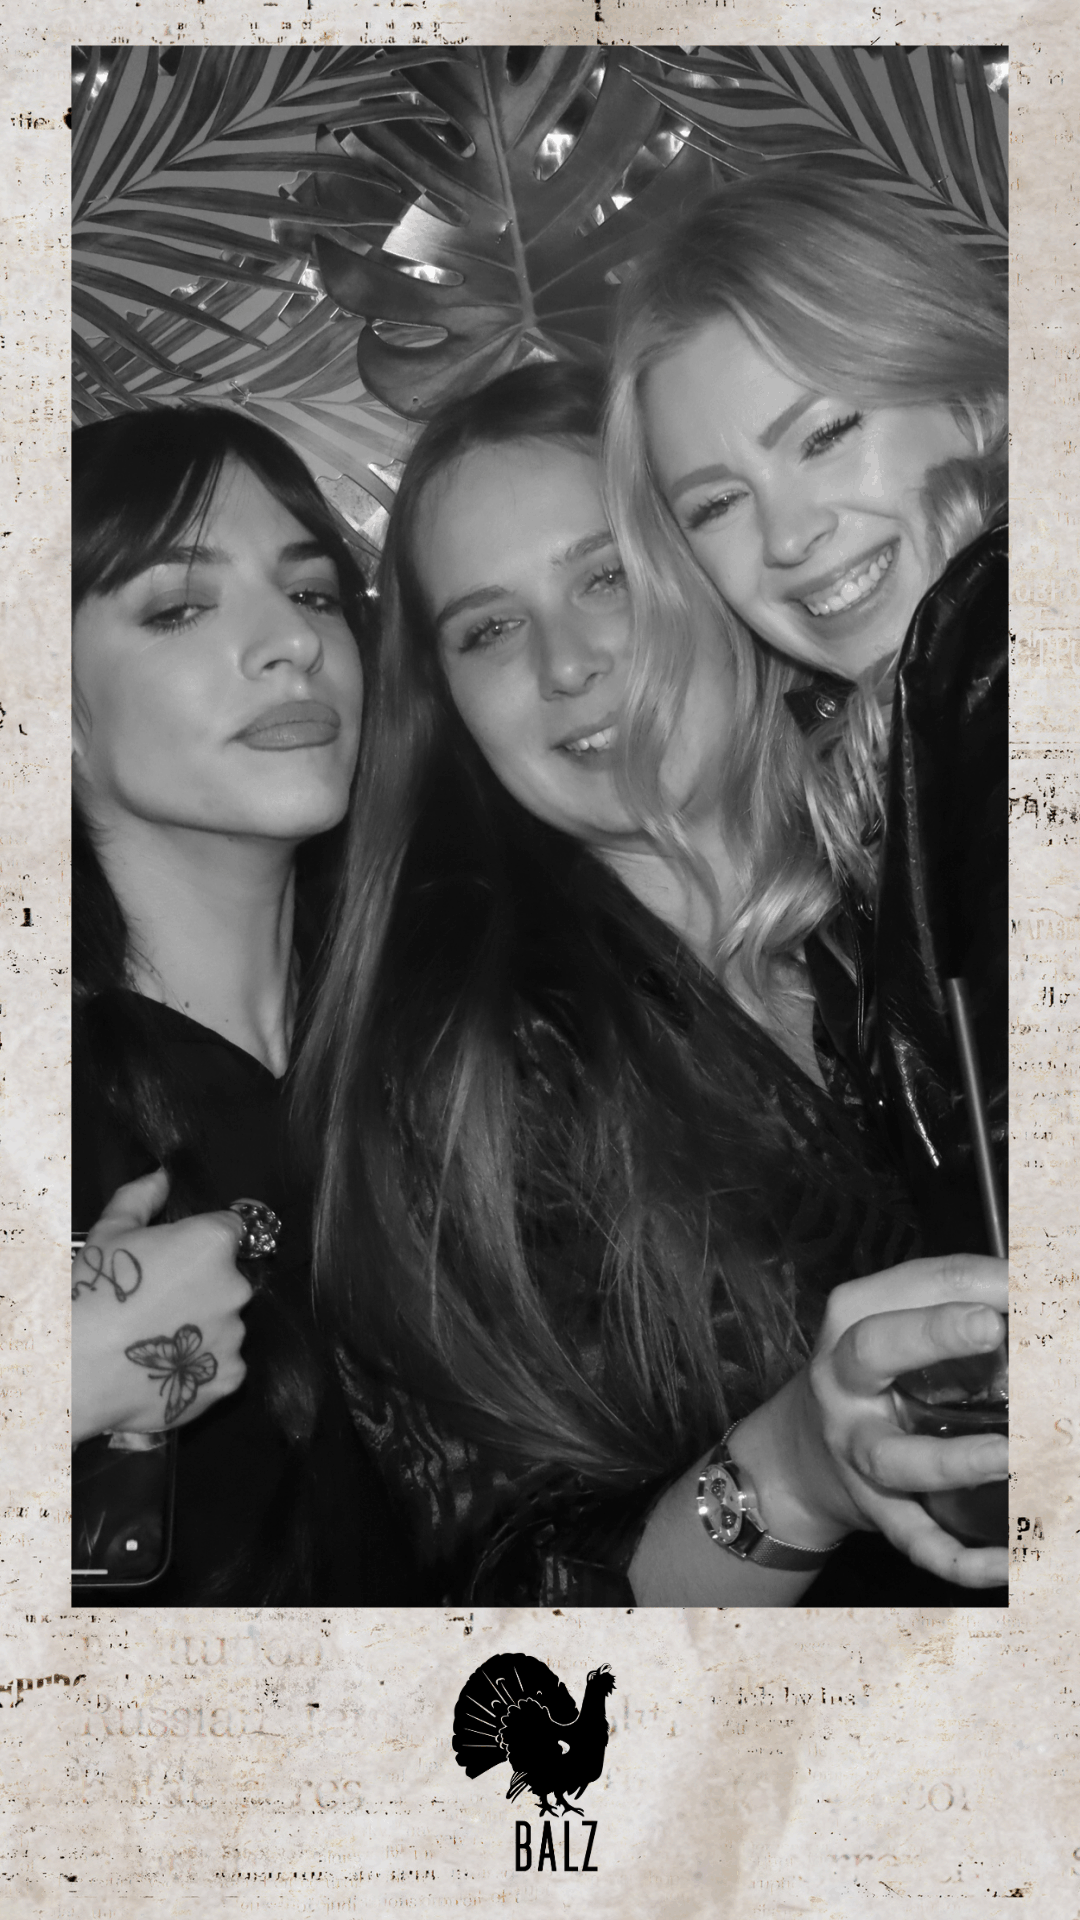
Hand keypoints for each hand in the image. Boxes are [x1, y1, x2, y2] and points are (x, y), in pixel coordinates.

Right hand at [72, 1169, 253, 1444]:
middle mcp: (235, 1285)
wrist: (78, 1369)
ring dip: (203, 1326)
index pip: (234, 1229)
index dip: (206, 1242)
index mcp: (212, 1243)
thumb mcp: (109, 1232)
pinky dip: (200, 1366)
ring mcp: (235, 1334)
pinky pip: (222, 1364)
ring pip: (226, 1322)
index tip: (183, 1258)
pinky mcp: (229, 1376)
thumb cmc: (92, 1293)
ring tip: (156, 1336)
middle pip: (230, 1279)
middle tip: (158, 1302)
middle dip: (203, 1286)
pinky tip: (165, 1365)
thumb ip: (142, 1197)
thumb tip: (162, 1176)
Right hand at [746, 1253, 1007, 1587]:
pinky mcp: (872, 1509)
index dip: (984, 1280)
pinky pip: (914, 1538)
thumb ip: (959, 1308)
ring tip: (1009, 1456)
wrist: (797, 1458)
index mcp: (854, 1320)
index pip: (918, 1283)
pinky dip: (959, 1558)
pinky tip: (1007, 1563)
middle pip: (874, 1350)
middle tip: (992, 1326)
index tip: (1034, 1283)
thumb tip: (1043, 1302)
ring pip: (894, 1459)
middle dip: (933, 1334)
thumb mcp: (896, 1325)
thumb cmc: (870, 1379)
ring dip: (953, 1460)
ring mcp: (854, 1449)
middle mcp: (844, 1383)